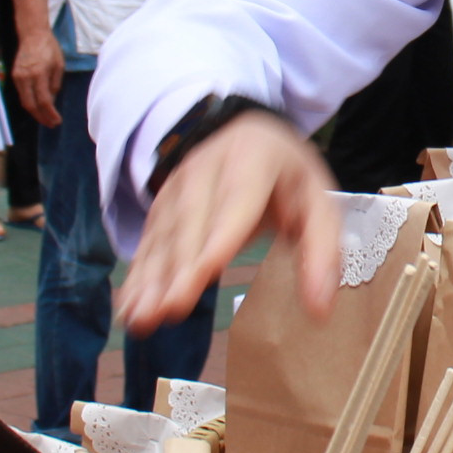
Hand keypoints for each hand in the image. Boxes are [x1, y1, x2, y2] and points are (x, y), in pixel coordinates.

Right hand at [8, 28, 65, 127]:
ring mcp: (18, 77)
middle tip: (51, 124)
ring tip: (46, 118)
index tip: (57, 121)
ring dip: (35, 112)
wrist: (32, 34)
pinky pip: (22, 94)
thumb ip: (55, 84)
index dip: (50, 114)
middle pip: (31, 105)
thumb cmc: (49, 48)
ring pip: (25, 101)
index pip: (44, 101)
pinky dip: (30, 102)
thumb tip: (51, 101)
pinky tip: (38, 107)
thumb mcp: (59, 66)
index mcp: (39, 74)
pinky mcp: (14, 76)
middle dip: (41, 117)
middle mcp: (26, 77)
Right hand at [116, 113, 335, 332]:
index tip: (204, 273)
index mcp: (255, 159)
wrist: (246, 135)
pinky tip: (129, 307)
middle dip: (179, 267)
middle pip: (191, 220)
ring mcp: (178, 184)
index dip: (218, 237)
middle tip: (171, 309)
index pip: (236, 201)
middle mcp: (208, 167)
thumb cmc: (287, 178)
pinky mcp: (162, 205)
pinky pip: (148, 242)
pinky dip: (137, 276)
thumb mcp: (319, 203)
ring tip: (142, 317)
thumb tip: (319, 310)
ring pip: (163, 234)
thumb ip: (322, 252)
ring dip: (150, 278)